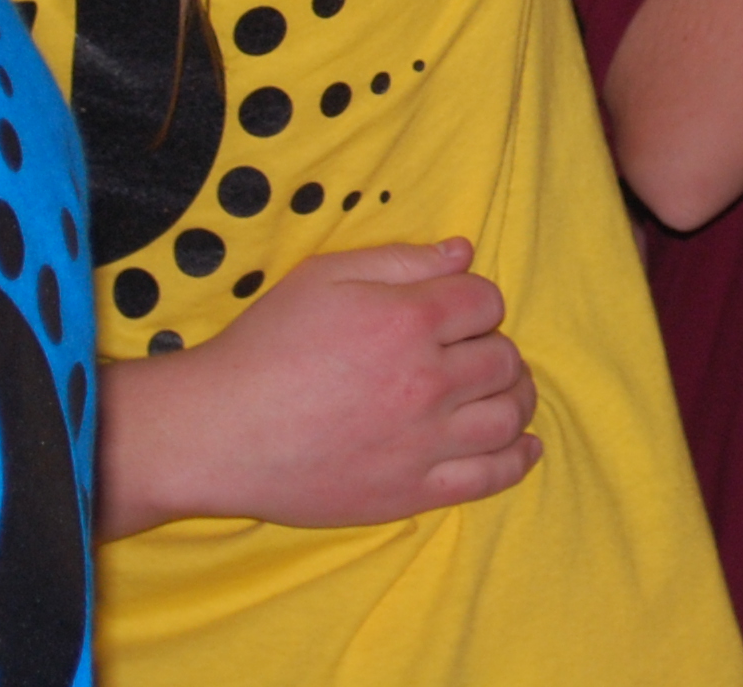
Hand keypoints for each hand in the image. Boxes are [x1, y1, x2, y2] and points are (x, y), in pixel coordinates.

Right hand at [107, 239, 538, 533]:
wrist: (219, 432)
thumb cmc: (266, 347)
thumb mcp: (325, 277)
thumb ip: (400, 260)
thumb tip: (463, 252)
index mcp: (409, 320)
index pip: (485, 302)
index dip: (476, 302)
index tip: (458, 313)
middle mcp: (428, 381)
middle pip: (503, 359)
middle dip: (496, 349)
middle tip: (475, 353)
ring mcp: (423, 442)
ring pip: (506, 416)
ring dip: (517, 398)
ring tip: (505, 393)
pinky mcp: (411, 491)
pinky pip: (488, 478)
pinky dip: (516, 460)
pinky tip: (523, 446)